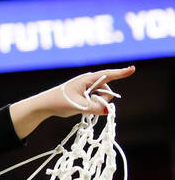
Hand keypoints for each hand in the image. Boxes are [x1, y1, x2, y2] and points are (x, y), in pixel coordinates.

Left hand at [10, 65, 135, 138]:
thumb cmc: (59, 102)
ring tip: (81, 106)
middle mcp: (88, 81)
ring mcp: (87, 88)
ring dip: (96, 103)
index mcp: (87, 80)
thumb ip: (95, 108)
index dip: (121, 73)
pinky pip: (96, 100)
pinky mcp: (85, 94)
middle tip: (86, 106)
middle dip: (102, 100)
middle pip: (107, 90)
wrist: (45, 105)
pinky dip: (93, 105)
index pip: (108, 75)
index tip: (133, 69)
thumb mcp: (78, 106)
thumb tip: (107, 111)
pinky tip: (82, 107)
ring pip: (102, 96)